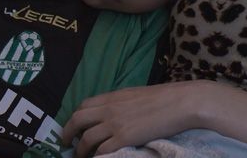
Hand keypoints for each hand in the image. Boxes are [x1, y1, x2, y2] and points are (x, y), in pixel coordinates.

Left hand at [62, 81, 214, 156]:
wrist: (180, 103)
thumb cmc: (164, 97)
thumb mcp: (136, 95)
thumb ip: (121, 103)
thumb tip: (114, 113)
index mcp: (113, 97)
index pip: (84, 106)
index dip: (75, 118)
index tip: (73, 127)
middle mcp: (109, 109)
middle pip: (77, 120)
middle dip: (68, 133)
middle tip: (66, 144)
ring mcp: (115, 124)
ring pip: (86, 139)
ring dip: (80, 150)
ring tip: (80, 156)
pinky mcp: (124, 138)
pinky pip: (102, 151)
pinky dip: (97, 157)